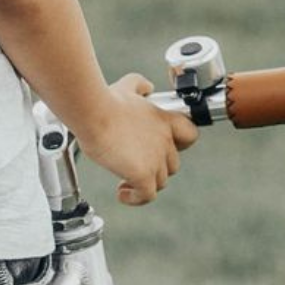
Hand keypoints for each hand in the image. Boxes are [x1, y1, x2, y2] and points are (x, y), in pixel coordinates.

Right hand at [76, 73, 198, 205]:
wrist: (94, 112)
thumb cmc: (106, 100)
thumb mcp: (127, 86)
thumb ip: (140, 85)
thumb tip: (146, 87)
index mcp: (164, 120)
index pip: (190, 135)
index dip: (179, 145)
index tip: (163, 148)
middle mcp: (165, 140)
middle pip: (172, 165)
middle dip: (156, 168)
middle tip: (136, 164)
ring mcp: (155, 159)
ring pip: (160, 182)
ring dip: (144, 184)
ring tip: (125, 181)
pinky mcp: (142, 174)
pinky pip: (147, 195)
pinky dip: (135, 198)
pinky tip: (122, 192)